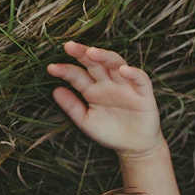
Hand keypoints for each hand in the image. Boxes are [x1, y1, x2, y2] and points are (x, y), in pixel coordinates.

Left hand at [47, 41, 164, 158]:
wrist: (133, 147)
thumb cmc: (109, 132)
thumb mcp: (86, 120)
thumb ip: (71, 106)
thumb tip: (54, 90)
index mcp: (92, 89)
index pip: (77, 75)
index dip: (65, 70)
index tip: (51, 68)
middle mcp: (108, 83)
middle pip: (95, 63)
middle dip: (83, 53)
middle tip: (69, 46)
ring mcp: (125, 86)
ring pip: (116, 64)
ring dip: (104, 57)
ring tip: (91, 52)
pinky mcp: (143, 93)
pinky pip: (140, 79)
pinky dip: (133, 73)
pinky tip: (122, 70)